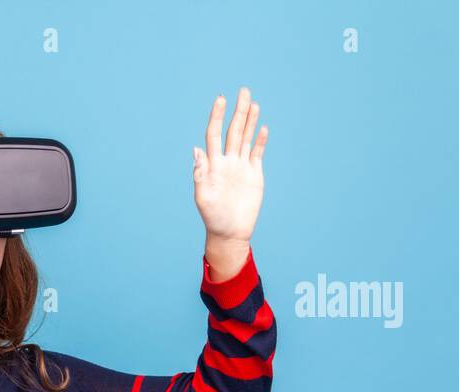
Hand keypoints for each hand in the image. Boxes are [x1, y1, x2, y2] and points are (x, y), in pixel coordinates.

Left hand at [193, 87, 268, 278]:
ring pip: (246, 138)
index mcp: (213, 164)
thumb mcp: (202, 196)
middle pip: (233, 131)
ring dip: (250, 121)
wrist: (230, 232)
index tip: (221, 99)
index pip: (214, 134)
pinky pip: (257, 154)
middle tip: (243, 91)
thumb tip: (196, 149)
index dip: (217, 117)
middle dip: (238, 112)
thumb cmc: (212, 217)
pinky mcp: (254, 175)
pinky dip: (260, 141)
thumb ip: (199, 173)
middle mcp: (227, 162)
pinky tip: (262, 128)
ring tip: (253, 103)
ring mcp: (241, 167)